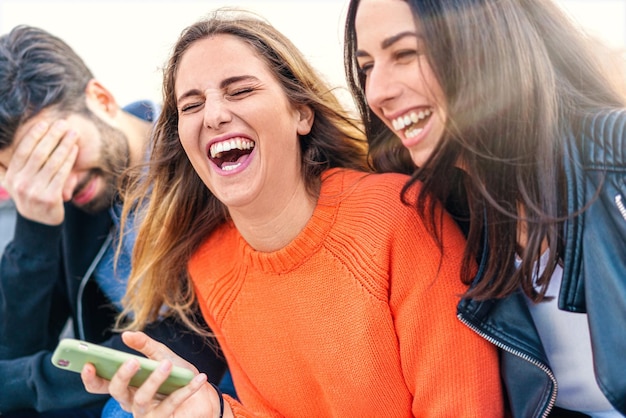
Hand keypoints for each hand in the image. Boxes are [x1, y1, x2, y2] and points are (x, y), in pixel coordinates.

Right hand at [1, 119, 77, 224]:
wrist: (41, 223)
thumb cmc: (34, 195)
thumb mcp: (20, 182)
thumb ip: (21, 165)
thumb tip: (28, 140)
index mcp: (11, 178)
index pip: (22, 152)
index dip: (33, 136)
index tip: (45, 123)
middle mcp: (20, 184)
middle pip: (38, 154)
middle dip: (52, 136)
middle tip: (63, 124)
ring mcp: (34, 192)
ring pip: (52, 163)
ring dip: (64, 145)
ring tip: (73, 134)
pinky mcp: (49, 198)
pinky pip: (61, 174)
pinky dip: (69, 160)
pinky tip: (74, 150)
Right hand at [81, 331, 222, 417]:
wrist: (205, 397)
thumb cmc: (178, 377)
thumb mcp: (164, 356)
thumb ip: (146, 345)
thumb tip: (127, 334)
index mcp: (127, 386)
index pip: (101, 385)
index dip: (91, 378)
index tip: (87, 364)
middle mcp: (132, 401)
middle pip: (118, 392)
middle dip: (122, 375)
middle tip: (132, 361)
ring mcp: (147, 413)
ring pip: (142, 399)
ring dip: (154, 380)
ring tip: (167, 364)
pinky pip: (172, 403)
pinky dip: (186, 389)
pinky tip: (198, 377)